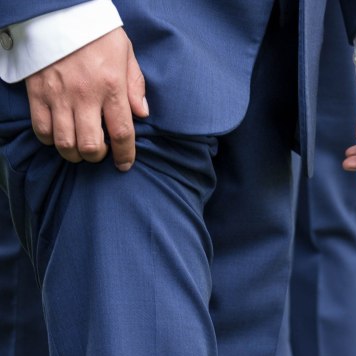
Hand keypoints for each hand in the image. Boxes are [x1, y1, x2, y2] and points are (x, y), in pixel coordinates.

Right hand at [25, 28, 147, 170]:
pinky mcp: (37, 92)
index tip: (124, 164)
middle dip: (97, 156)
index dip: (125, 155)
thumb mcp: (124, 51)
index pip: (121, 133)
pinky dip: (50, 139)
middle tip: (99, 151)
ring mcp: (58, 95)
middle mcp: (84, 94)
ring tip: (79, 147)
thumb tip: (142, 113)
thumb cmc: (95, 31)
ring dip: (74, 154)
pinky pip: (41, 130)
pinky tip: (59, 134)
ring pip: (65, 144)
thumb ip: (135, 84)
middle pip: (90, 146)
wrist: (58, 8)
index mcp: (110, 85)